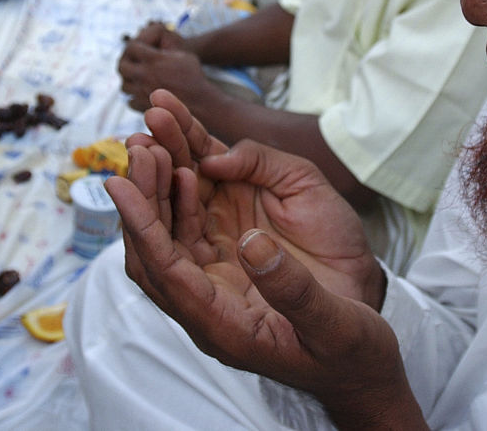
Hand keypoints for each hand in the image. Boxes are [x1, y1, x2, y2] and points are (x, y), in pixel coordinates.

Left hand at [109, 95, 407, 422]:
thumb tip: (251, 242)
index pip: (165, 270)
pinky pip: (204, 208)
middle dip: (147, 188)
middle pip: (160, 238)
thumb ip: (291, 290)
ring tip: (156, 127)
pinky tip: (188, 152)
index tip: (120, 186)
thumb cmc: (351, 351)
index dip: (142, 225)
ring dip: (164, 174)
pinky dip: (192, 176)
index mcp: (222, 326)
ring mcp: (223, 268)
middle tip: (142, 142)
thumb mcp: (335, 327)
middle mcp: (210, 296)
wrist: (366, 358)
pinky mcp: (241, 246)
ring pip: (177, 217)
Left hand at [118, 29, 212, 111]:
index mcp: (153, 60)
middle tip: (133, 61)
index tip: (142, 48)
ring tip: (138, 78)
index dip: (136, 45)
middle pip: (121, 65)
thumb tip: (154, 44)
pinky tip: (143, 93)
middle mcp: (144, 76)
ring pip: (124, 85)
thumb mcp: (183, 54)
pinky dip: (134, 97)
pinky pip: (130, 101)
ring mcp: (141, 92)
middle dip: (126, 61)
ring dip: (129, 80)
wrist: (200, 102)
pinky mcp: (144, 106)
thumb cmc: (193, 76)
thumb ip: (165, 48)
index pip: (132, 46)